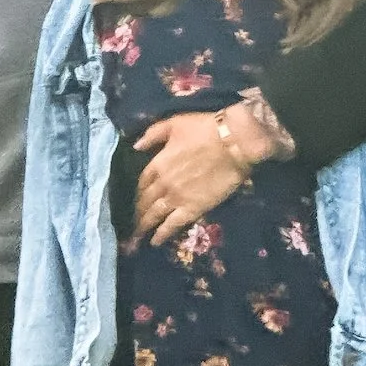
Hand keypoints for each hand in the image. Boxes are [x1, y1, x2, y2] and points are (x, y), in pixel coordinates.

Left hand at [134, 105, 270, 245]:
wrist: (232, 143)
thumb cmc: (205, 129)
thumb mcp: (174, 124)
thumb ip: (152, 135)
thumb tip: (135, 146)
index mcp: (157, 163)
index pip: (142, 182)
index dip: (138, 191)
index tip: (137, 198)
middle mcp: (163, 183)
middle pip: (145, 201)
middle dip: (138, 211)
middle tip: (133, 221)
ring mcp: (176, 198)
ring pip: (154, 215)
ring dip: (144, 225)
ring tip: (137, 235)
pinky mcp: (192, 209)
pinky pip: (172, 225)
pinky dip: (161, 234)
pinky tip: (154, 241)